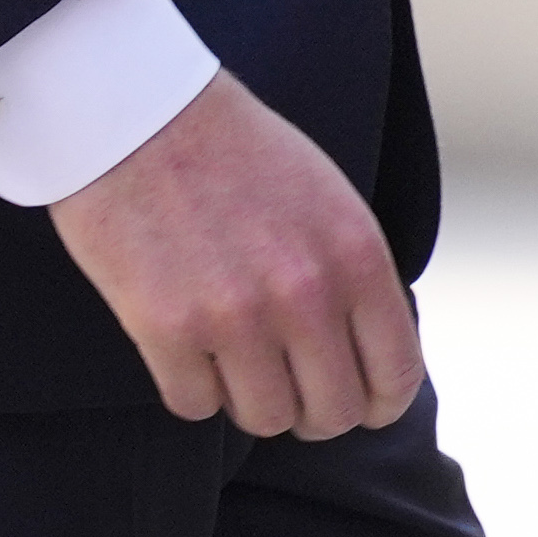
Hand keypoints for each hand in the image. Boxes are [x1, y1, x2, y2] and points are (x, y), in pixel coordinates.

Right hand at [50, 70, 420, 438]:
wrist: (141, 116)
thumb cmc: (239, 156)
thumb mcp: (331, 203)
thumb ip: (355, 279)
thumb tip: (372, 358)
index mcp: (358, 257)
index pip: (396, 375)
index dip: (381, 403)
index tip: (362, 403)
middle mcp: (306, 294)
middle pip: (333, 414)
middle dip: (315, 412)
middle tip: (292, 390)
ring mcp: (235, 317)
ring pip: (265, 420)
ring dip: (252, 402)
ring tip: (236, 362)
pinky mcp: (166, 330)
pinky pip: (196, 406)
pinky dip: (194, 389)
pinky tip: (189, 350)